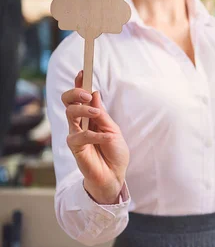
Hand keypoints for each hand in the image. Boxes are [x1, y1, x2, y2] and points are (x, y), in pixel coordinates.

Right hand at [61, 71, 129, 203]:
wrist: (114, 175)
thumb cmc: (114, 153)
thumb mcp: (112, 130)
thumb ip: (102, 114)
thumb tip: (94, 93)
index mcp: (90, 117)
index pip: (81, 97)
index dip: (80, 83)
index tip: (83, 71)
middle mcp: (80, 123)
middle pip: (68, 101)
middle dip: (75, 93)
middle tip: (87, 95)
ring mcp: (75, 134)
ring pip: (70, 113)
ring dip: (84, 110)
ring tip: (97, 114)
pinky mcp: (74, 147)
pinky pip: (80, 135)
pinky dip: (95, 135)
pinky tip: (106, 139)